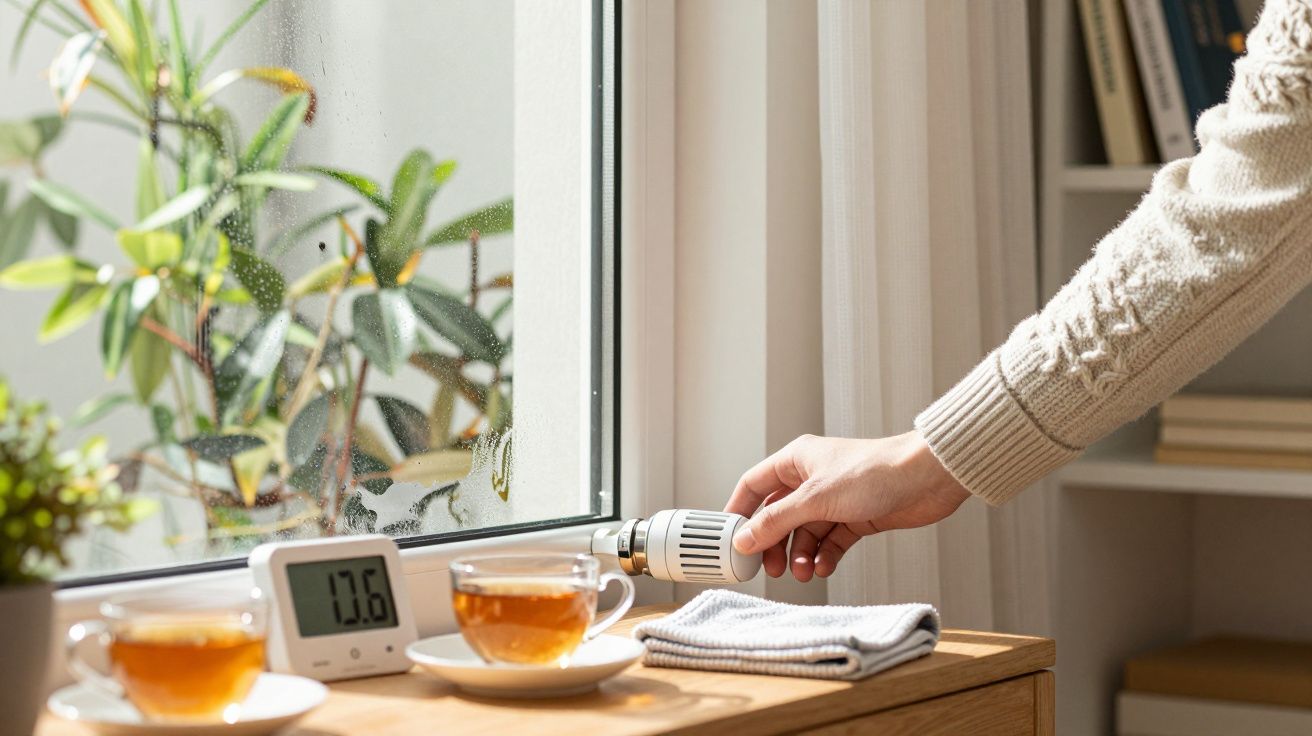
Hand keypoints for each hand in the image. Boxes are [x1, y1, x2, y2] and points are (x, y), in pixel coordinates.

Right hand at [723, 431, 970, 580]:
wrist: (927, 479)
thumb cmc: (874, 472)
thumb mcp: (815, 499)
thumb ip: (777, 521)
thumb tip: (744, 539)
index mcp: (796, 460)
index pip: (754, 486)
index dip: (740, 512)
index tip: (730, 540)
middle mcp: (812, 478)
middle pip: (778, 515)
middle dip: (773, 543)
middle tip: (771, 568)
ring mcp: (834, 499)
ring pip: (805, 532)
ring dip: (801, 554)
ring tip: (804, 572)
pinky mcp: (856, 517)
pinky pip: (830, 541)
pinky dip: (825, 555)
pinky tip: (824, 567)